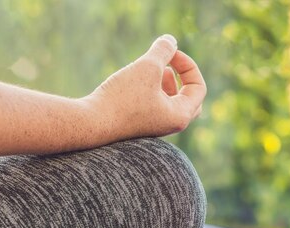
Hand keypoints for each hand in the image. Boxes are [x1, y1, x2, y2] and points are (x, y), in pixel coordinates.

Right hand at [86, 34, 206, 140]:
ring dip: (168, 81)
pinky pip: (157, 104)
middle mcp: (171, 124)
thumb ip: (163, 51)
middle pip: (190, 98)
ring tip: (155, 68)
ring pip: (172, 100)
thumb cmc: (122, 98)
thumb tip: (171, 40)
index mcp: (180, 116)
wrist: (91, 123)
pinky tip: (139, 79)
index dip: (188, 65)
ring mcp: (156, 125)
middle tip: (168, 64)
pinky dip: (155, 89)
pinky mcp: (141, 123)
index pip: (198, 88)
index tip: (170, 54)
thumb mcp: (146, 68)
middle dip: (183, 76)